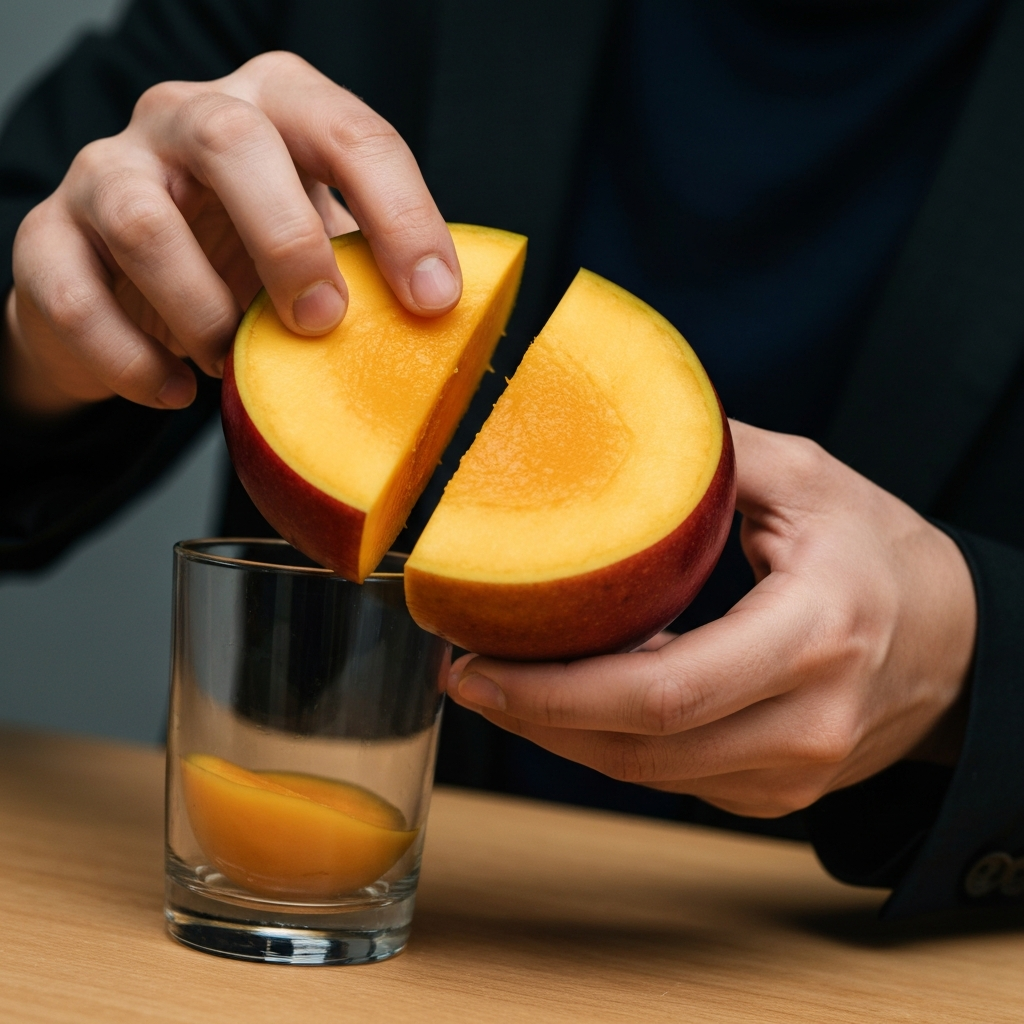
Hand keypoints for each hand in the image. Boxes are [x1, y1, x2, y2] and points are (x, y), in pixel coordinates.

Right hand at [3, 51, 460, 414]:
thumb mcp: (320, 250)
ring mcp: (108, 172)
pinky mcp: (49, 239)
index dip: (400, 214)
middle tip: (322, 324)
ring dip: (202, 312)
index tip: (435, 299)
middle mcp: (184, 118)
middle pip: (230, 140)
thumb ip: (369, 270)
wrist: (127, 286)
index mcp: (275, 108)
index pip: (349, 133)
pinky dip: (132, 361)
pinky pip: (75, 298)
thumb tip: (452, 327)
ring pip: (143, 222)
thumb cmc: (245, 262)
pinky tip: (175, 390)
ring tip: (232, 366)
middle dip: (286, 241)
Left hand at [446, 421, 976, 817]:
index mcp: (816, 634)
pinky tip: (569, 699)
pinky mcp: (773, 794)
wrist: (955, 641)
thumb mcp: (806, 478)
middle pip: (638, 747)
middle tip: (463, 673)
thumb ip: (706, 454)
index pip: (662, 691)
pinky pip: (666, 778)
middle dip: (533, 718)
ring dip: (559, 735)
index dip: (554, 692)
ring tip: (497, 682)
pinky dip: (607, 742)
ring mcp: (792, 775)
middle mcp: (806, 724)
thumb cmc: (880, 549)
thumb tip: (597, 427)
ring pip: (642, 774)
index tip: (475, 662)